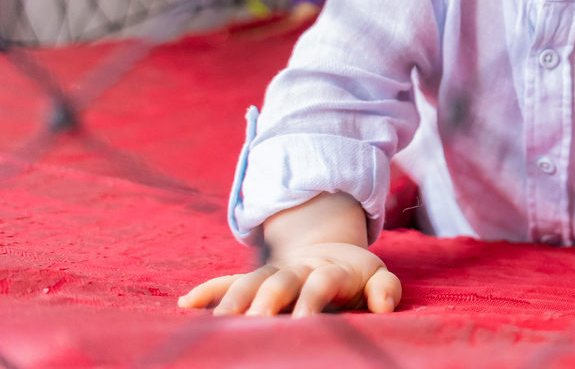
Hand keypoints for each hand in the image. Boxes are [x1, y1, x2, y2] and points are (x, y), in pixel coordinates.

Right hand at [178, 241, 401, 316]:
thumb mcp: (378, 277)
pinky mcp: (255, 279)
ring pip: (250, 282)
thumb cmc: (357, 277)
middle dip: (267, 300)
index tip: (304, 324)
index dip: (311, 301)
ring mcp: (273, 273)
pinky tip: (187, 304)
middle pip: (279, 281)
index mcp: (331, 270)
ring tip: (219, 324)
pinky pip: (228, 281)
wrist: (330, 252)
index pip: (320, 283)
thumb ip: (385, 289)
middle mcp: (297, 269)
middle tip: (256, 324)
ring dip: (234, 300)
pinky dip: (208, 291)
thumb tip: (384, 308)